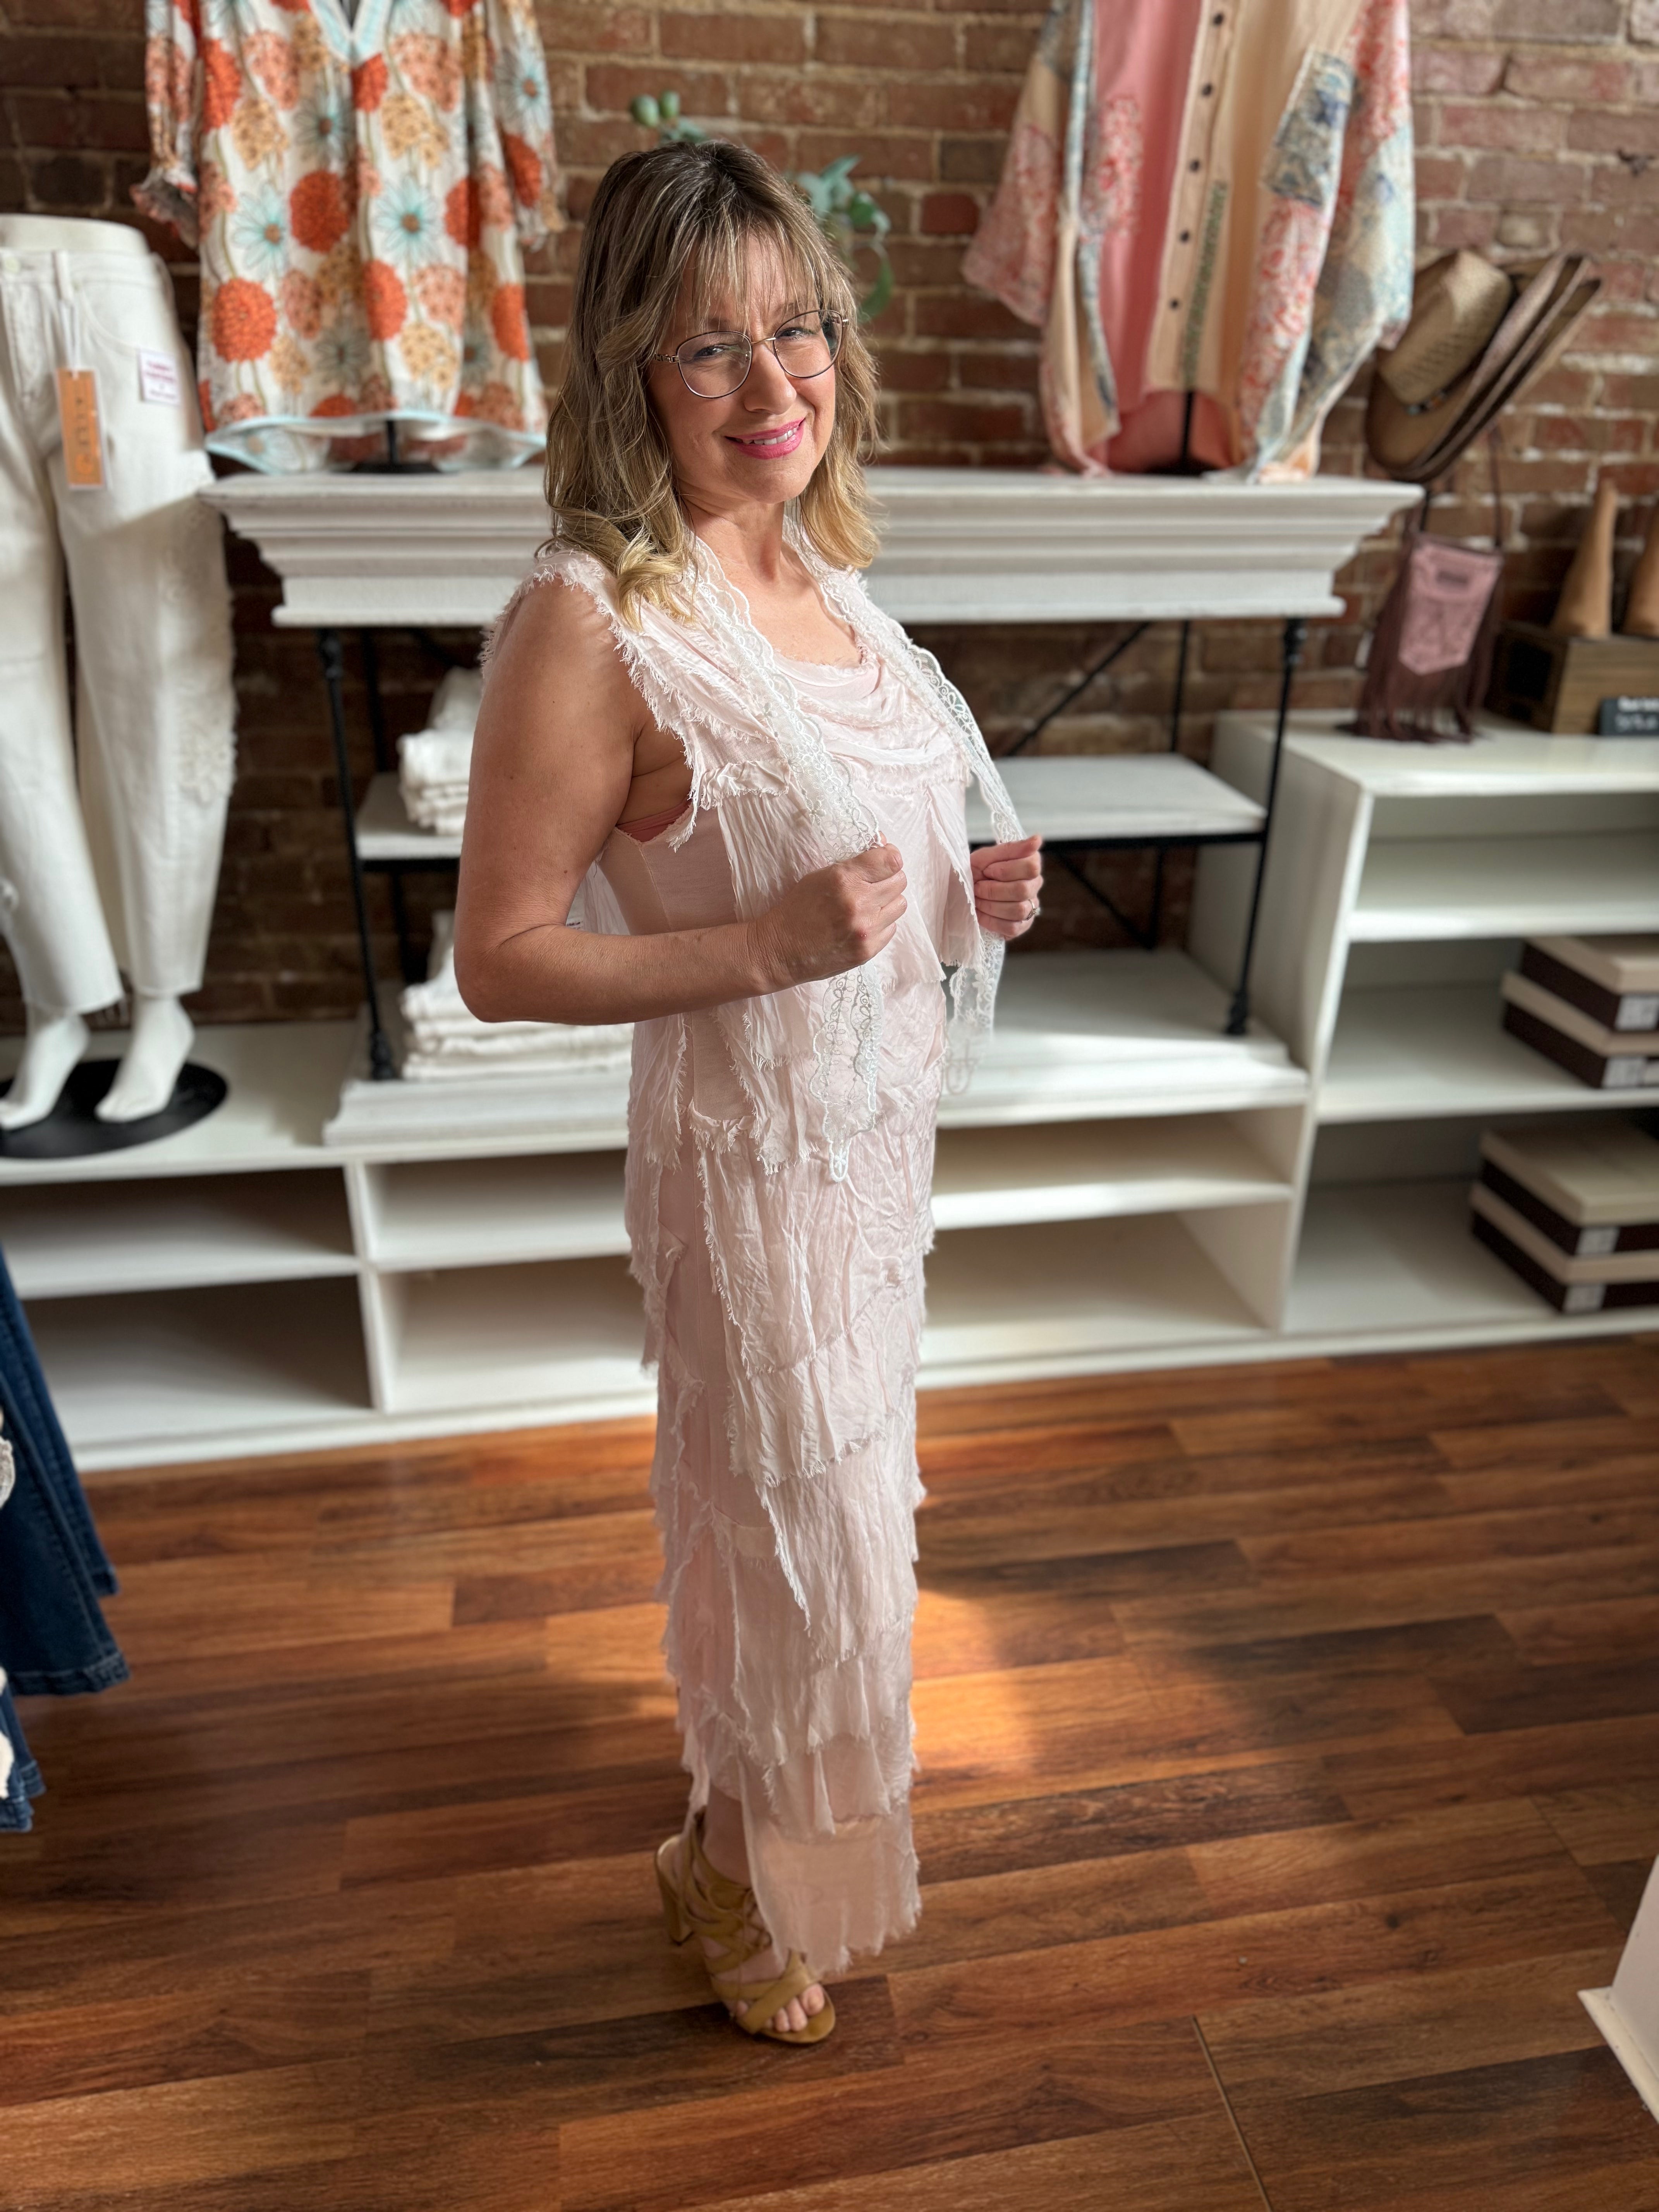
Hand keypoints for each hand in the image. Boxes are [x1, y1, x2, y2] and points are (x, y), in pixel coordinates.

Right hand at [748, 839, 907, 988]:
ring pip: (899, 904)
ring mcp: (866, 929)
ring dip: (888, 901)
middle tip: (875, 881)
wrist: (779, 950)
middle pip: (899, 881)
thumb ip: (853, 864)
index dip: (890, 855)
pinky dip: (882, 923)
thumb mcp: (818, 876)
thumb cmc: (796, 909)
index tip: (883, 858)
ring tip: (870, 903)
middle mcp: (859, 903)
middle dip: (889, 877)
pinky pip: (891, 928)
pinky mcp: (868, 950)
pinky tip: (863, 923)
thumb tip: (884, 848)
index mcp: (844, 879)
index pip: (891, 860)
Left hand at [972, 835, 1042, 939]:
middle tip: (978, 887)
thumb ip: (1011, 849)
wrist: (959, 891)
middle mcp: (1034, 885)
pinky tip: (981, 914)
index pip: (1031, 867)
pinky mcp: (1021, 925)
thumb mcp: (986, 856)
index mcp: (1030, 864)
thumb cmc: (974, 872)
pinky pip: (1013, 928)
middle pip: (1023, 890)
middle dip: (993, 890)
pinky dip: (992, 921)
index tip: (988, 871)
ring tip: (978, 900)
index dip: (1006, 871)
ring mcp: (1030, 907)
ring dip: (991, 906)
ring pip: (1019, 910)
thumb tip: (1038, 839)